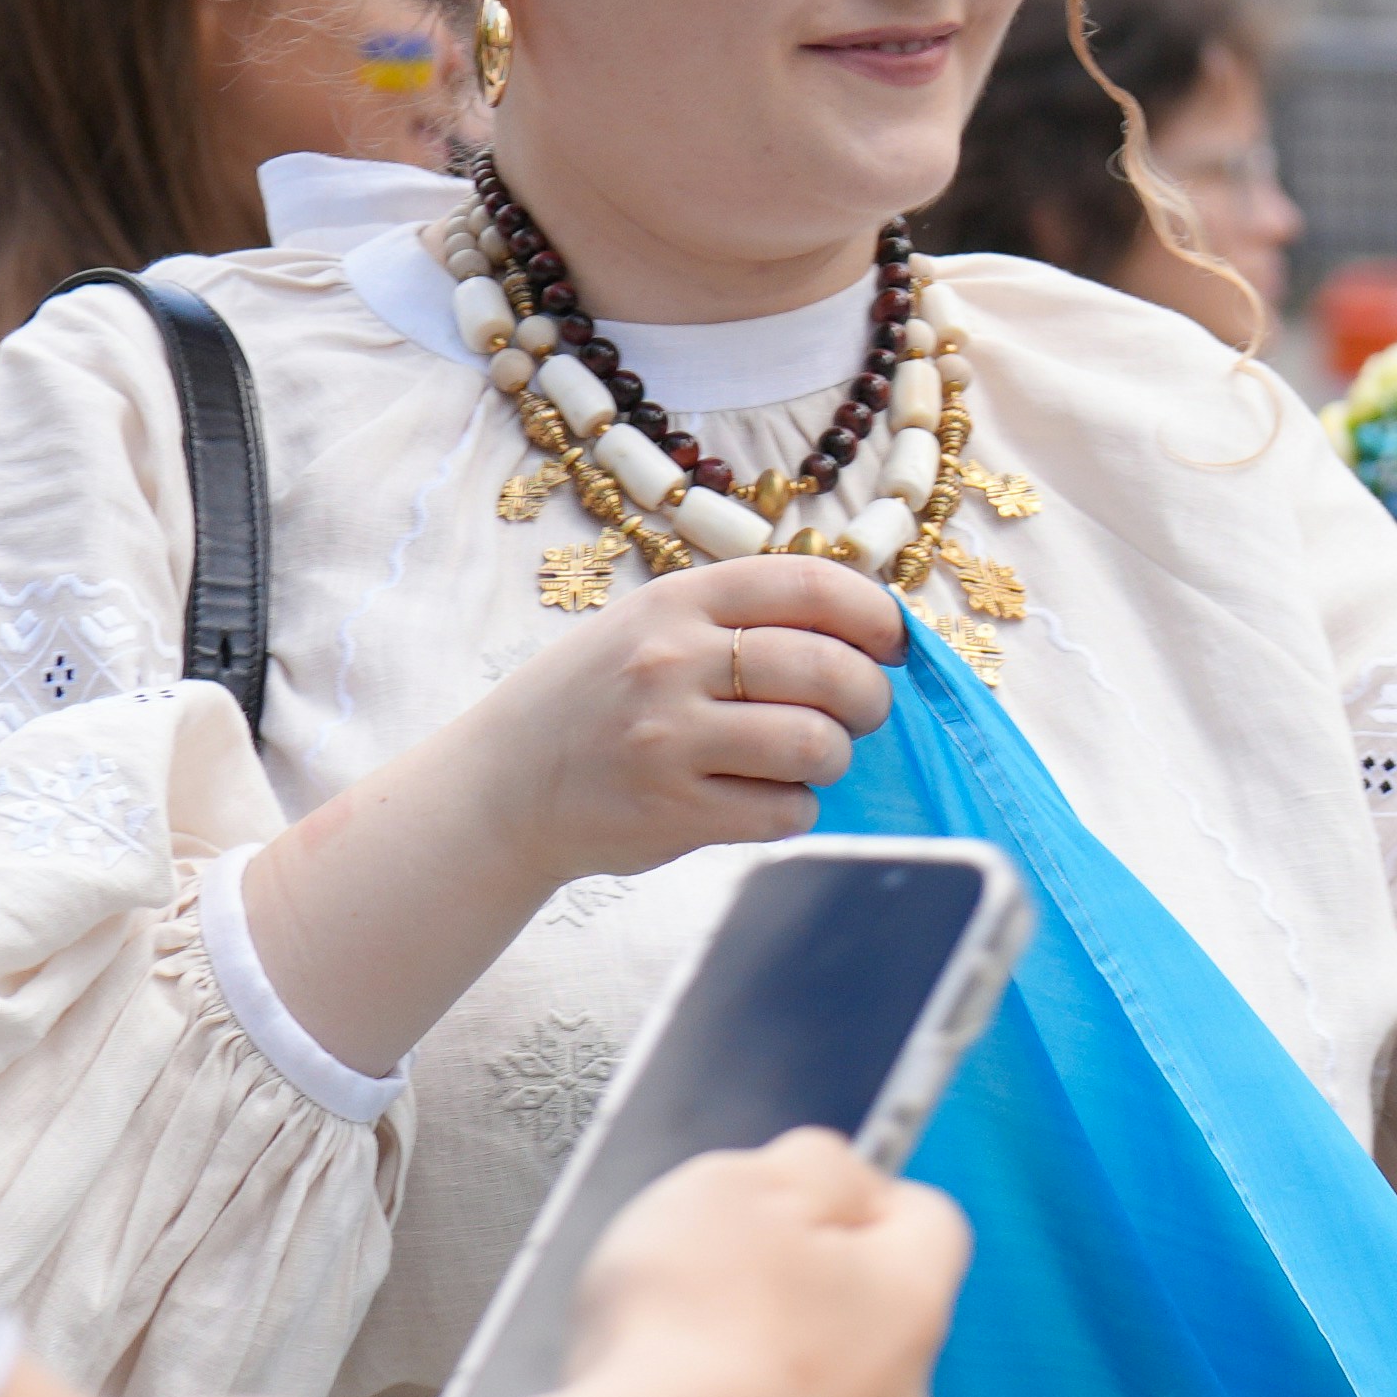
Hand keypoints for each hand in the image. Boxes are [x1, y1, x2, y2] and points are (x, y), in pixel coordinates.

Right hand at [467, 553, 911, 885]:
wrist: (503, 785)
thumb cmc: (601, 700)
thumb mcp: (652, 625)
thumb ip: (743, 619)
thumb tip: (873, 636)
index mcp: (678, 600)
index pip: (811, 585)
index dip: (876, 616)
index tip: (893, 644)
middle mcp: (671, 659)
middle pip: (830, 670)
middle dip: (870, 699)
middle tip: (860, 715)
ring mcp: (670, 737)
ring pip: (817, 745)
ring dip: (833, 759)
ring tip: (808, 761)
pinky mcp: (674, 810)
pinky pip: (786, 811)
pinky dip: (794, 811)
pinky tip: (762, 800)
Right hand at [547, 1135, 964, 1396]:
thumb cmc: (678, 1347)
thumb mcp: (734, 1190)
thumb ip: (809, 1169)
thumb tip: (842, 1176)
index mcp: (905, 1313)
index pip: (928, 1229)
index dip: (863, 1207)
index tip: (809, 1208)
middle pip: (870, 1364)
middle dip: (799, 1346)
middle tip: (700, 1334)